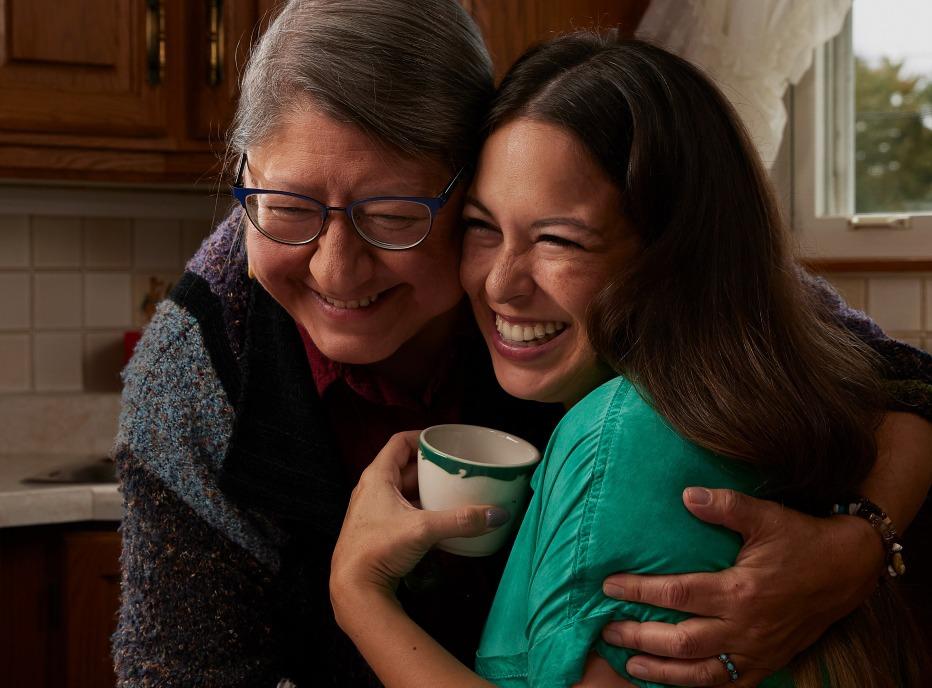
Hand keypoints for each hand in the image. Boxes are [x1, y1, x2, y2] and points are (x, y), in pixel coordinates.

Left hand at [330, 431, 509, 602]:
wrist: (354, 589)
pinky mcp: (380, 531)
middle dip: (431, 466)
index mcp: (377, 477)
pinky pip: (405, 511)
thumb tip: (497, 514)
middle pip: (405, 467)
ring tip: (454, 490)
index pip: (399, 443)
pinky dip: (423, 510)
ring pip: (406, 491)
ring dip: (428, 490)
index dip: (422, 437)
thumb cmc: (378, 548)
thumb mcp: (423, 529)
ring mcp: (375, 511)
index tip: (445, 440)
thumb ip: (461, 521)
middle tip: (457, 467)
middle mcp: (373, 490)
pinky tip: (442, 519)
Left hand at [599, 487, 882, 686]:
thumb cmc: (802, 539)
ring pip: (702, 673)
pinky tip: (676, 680)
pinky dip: (699, 685)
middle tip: (608, 630)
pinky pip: (730, 684)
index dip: (639, 592)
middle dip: (640, 638)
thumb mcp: (766, 516)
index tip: (609, 587)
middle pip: (681, 641)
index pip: (677, 594)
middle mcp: (746, 628)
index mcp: (740, 591)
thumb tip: (687, 495)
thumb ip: (725, 506)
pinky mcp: (768, 662)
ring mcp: (758, 651)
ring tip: (630, 665)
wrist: (849, 569)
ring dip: (663, 671)